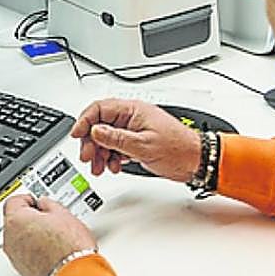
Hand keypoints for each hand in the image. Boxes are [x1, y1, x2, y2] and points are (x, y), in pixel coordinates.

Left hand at [2, 194, 96, 275]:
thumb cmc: (70, 247)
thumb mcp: (63, 213)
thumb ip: (48, 204)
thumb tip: (45, 204)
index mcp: (15, 220)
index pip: (14, 201)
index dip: (29, 199)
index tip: (39, 202)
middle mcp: (10, 239)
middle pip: (15, 220)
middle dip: (30, 218)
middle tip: (49, 219)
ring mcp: (15, 257)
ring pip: (20, 239)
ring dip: (32, 235)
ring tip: (54, 237)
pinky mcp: (24, 271)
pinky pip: (25, 254)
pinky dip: (35, 250)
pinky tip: (52, 251)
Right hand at [72, 99, 201, 181]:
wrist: (198, 161)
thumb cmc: (179, 149)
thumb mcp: (143, 145)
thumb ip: (116, 138)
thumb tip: (95, 131)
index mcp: (132, 110)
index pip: (98, 109)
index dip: (84, 121)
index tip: (77, 135)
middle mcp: (131, 117)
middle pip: (99, 124)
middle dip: (91, 141)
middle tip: (88, 156)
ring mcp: (133, 129)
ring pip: (105, 137)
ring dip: (99, 152)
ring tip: (99, 166)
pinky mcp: (136, 141)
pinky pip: (115, 145)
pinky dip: (110, 156)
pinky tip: (112, 166)